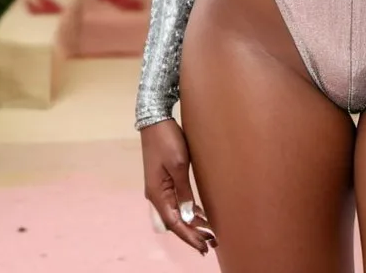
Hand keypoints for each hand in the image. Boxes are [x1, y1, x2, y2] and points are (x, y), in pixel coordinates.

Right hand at [140, 120, 215, 255]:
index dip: (189, 236)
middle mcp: (156, 194)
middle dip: (192, 233)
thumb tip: (189, 216)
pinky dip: (188, 210)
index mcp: (157, 194)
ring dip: (191, 223)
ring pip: (176, 212)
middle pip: (175, 221)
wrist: (155, 119)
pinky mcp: (163, 180)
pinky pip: (176, 201)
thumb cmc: (167, 140)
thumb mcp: (178, 165)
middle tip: (211, 244)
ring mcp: (159, 187)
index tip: (203, 247)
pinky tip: (199, 214)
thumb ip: (184, 191)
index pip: (174, 223)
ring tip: (208, 233)